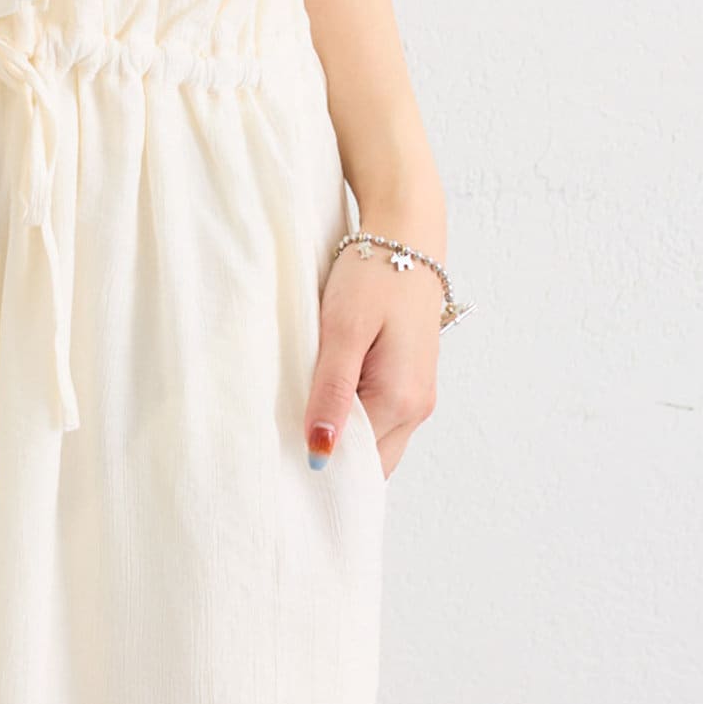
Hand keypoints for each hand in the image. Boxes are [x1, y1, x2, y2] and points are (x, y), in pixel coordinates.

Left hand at [303, 240, 440, 478]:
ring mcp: (419, 395)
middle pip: (372, 461)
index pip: (360, 465)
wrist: (405, 237)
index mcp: (401, 401)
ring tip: (301, 417)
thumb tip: (320, 453)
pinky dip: (356, 416)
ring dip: (344, 435)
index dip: (322, 466)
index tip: (283, 462)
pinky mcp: (411, 379)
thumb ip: (332, 393)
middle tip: (284, 445)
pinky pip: (382, 416)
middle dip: (334, 458)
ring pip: (378, 440)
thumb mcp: (343, 331)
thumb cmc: (373, 277)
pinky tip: (326, 395)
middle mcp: (418, 408)